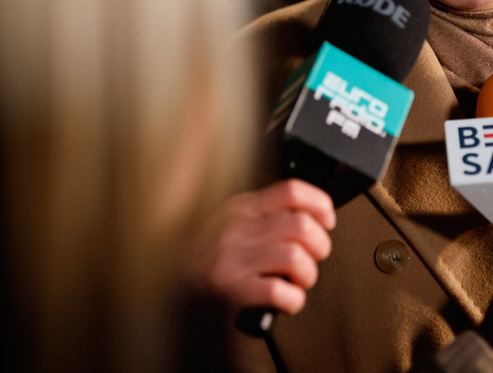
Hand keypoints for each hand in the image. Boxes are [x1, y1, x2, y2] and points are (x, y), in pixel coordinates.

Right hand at [194, 179, 335, 315]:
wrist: (165, 289)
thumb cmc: (206, 260)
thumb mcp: (230, 224)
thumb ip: (262, 215)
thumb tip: (309, 216)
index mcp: (241, 208)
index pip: (291, 191)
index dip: (320, 204)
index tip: (327, 220)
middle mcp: (236, 229)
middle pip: (302, 225)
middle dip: (320, 246)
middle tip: (312, 258)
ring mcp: (231, 259)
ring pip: (295, 256)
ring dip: (307, 275)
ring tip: (298, 281)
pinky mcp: (229, 290)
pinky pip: (279, 291)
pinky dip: (293, 300)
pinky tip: (286, 300)